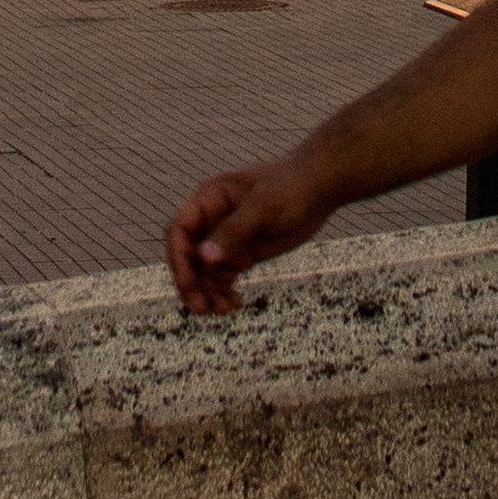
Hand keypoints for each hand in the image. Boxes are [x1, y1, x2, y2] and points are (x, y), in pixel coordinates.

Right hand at [162, 152, 342, 315]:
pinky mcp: (241, 253)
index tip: (187, 282)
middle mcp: (212, 221)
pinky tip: (236, 304)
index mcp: (209, 200)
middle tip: (202, 309)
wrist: (318, 190)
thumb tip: (204, 258)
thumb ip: (233, 231)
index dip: (178, 256)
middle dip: (191, 283)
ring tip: (224, 310)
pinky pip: (223, 277)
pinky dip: (224, 293)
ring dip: (209, 293)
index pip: (180, 230)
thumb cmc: (290, 188)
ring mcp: (227, 239)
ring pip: (205, 272)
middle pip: (189, 256)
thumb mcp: (263, 208)